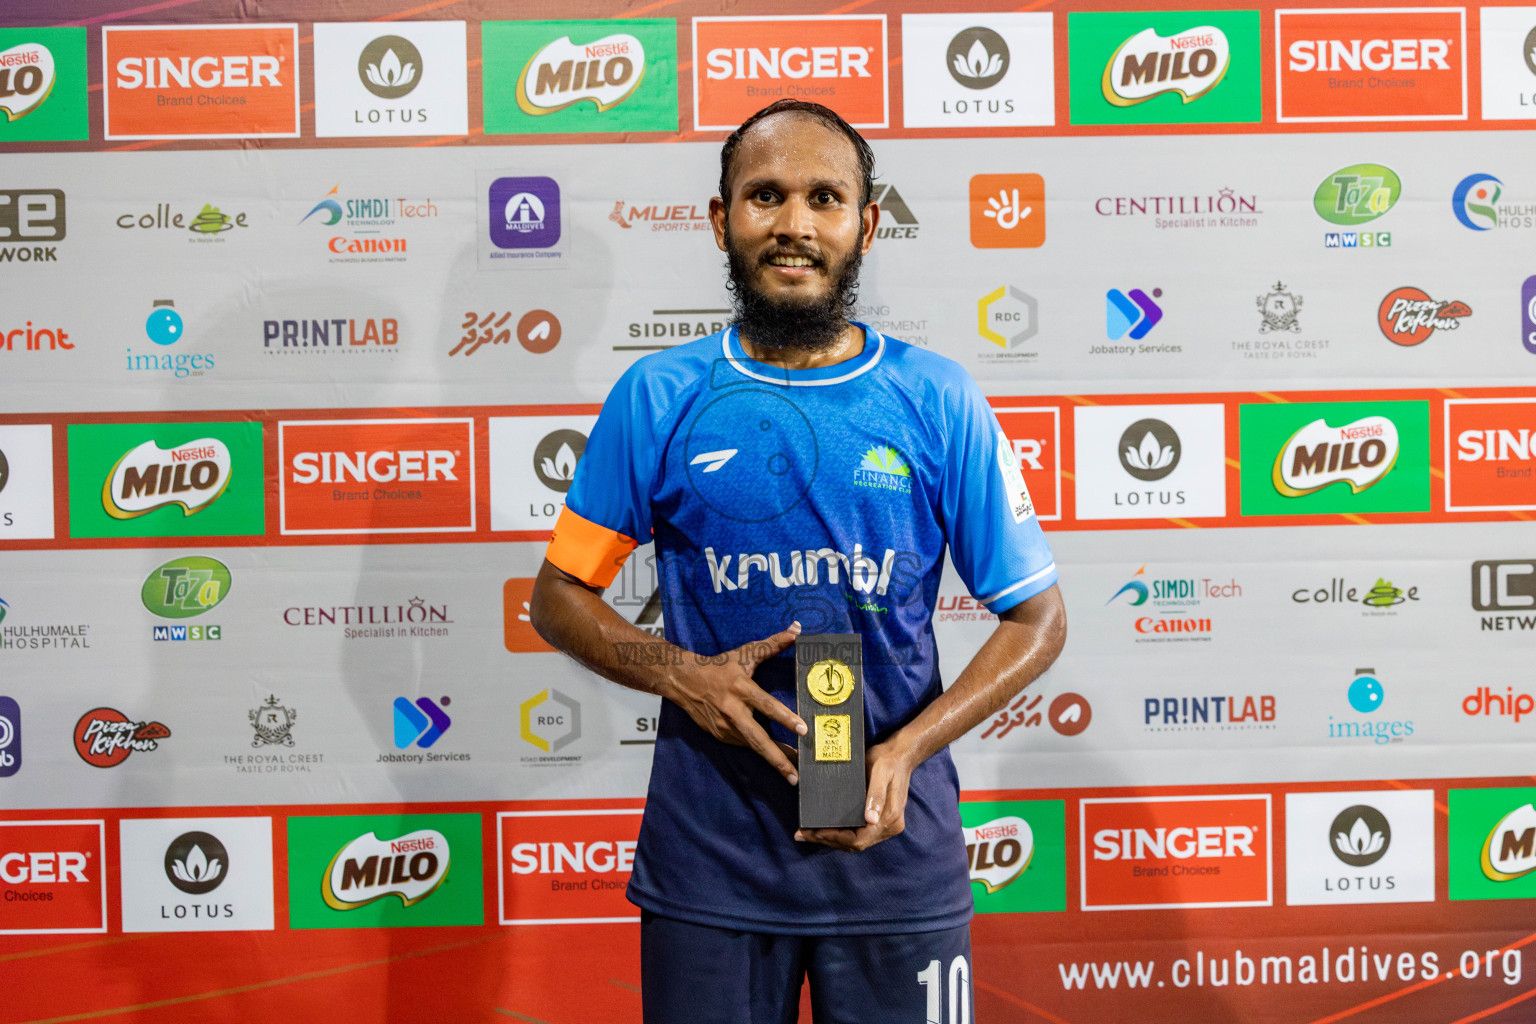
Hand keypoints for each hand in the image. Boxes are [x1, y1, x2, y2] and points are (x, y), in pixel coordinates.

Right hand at [658, 622, 806, 783]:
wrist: (684, 681)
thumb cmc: (720, 666)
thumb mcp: (745, 653)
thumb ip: (773, 644)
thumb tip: (797, 629)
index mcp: (741, 689)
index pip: (767, 705)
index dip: (785, 718)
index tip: (803, 729)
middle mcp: (733, 711)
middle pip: (758, 739)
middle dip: (778, 758)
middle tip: (796, 774)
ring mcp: (725, 727)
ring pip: (753, 747)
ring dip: (773, 760)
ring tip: (793, 775)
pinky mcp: (720, 736)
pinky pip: (743, 745)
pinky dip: (759, 752)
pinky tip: (774, 760)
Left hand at [794, 740, 914, 851]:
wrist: (900, 755)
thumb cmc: (888, 761)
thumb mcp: (881, 772)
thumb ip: (876, 795)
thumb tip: (871, 820)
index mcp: (890, 818)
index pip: (859, 840)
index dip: (835, 838)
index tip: (815, 832)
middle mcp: (889, 827)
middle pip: (855, 844)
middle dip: (828, 841)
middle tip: (802, 835)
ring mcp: (885, 826)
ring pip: (855, 842)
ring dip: (832, 840)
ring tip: (808, 834)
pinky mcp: (879, 822)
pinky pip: (858, 835)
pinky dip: (840, 835)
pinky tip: (824, 830)